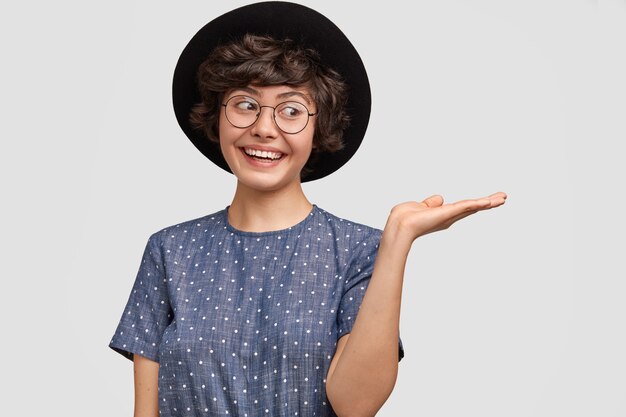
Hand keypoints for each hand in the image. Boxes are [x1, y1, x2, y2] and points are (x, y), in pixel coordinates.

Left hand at [384, 192, 506, 243]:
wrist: (400, 225)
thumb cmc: (406, 217)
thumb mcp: (421, 206)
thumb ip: (431, 203)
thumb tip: (439, 199)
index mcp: (444, 214)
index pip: (465, 207)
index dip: (477, 203)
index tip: (490, 199)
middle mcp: (450, 216)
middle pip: (473, 207)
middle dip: (489, 202)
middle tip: (504, 197)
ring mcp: (450, 215)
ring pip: (473, 206)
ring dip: (488, 201)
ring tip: (503, 198)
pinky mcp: (448, 212)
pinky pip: (466, 206)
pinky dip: (478, 203)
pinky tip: (489, 201)